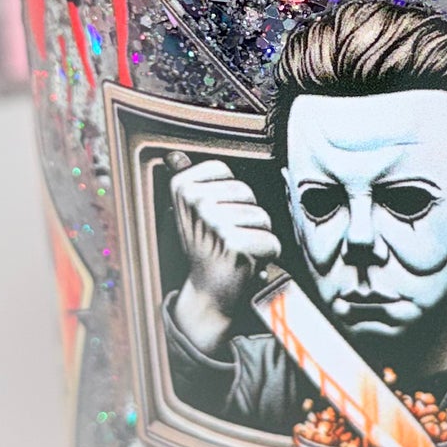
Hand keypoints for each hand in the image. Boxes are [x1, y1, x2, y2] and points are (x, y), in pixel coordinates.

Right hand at [168, 157, 281, 355]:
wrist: (207, 292)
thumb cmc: (204, 248)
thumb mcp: (190, 211)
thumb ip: (190, 180)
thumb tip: (175, 155)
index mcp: (183, 187)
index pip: (223, 170)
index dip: (226, 194)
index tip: (212, 216)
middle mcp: (196, 202)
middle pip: (247, 192)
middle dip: (246, 216)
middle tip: (226, 237)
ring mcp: (215, 222)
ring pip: (263, 217)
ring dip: (257, 236)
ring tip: (236, 248)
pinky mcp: (235, 244)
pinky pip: (271, 241)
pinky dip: (266, 255)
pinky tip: (246, 263)